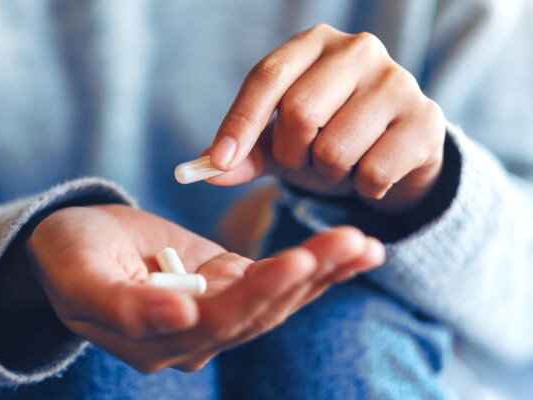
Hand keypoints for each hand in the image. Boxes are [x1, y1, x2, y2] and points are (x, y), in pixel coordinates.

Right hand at [27, 204, 384, 371]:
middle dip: (307, 276)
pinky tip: (351, 251)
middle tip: (352, 242)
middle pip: (260, 311)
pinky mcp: (225, 282)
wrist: (71, 244)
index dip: (258, 295)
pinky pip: (274, 278)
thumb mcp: (80, 277)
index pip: (218, 322)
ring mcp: (213, 310)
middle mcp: (194, 335)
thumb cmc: (66, 257)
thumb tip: (180, 317)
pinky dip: (313, 265)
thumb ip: (124, 305)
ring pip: (277, 297)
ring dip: (321, 271)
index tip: (295, 262)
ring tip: (364, 245)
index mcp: (158, 339)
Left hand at [207, 24, 445, 211]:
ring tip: (342, 163)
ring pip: (334, 149)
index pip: (267, 76)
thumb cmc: (329, 137)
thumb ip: (243, 154)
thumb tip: (204, 172)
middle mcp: (358, 50)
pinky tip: (373, 172)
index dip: (239, 122)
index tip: (219, 160)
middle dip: (292, 154)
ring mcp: (398, 81)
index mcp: (315, 43)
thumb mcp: (280, 142)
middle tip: (305, 158)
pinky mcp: (426, 120)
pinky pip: (373, 173)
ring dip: (328, 173)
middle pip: (298, 113)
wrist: (395, 151)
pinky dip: (363, 187)